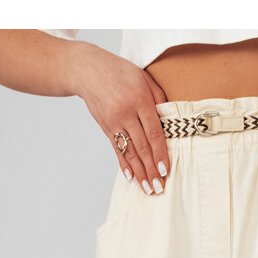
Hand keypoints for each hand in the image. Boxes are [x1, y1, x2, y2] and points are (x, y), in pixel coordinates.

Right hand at [76, 46, 169, 193]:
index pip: (153, 133)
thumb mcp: (143, 77)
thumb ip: (158, 97)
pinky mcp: (105, 127)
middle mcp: (126, 113)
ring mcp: (114, 122)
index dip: (160, 153)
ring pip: (129, 151)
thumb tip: (170, 119)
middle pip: (142, 147)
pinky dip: (123, 164)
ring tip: (147, 188)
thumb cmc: (119, 72)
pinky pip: (116, 149)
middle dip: (151, 169)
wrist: (87, 70)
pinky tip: (130, 176)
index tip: (165, 170)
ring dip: (139, 172)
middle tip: (158, 187)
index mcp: (140, 100)